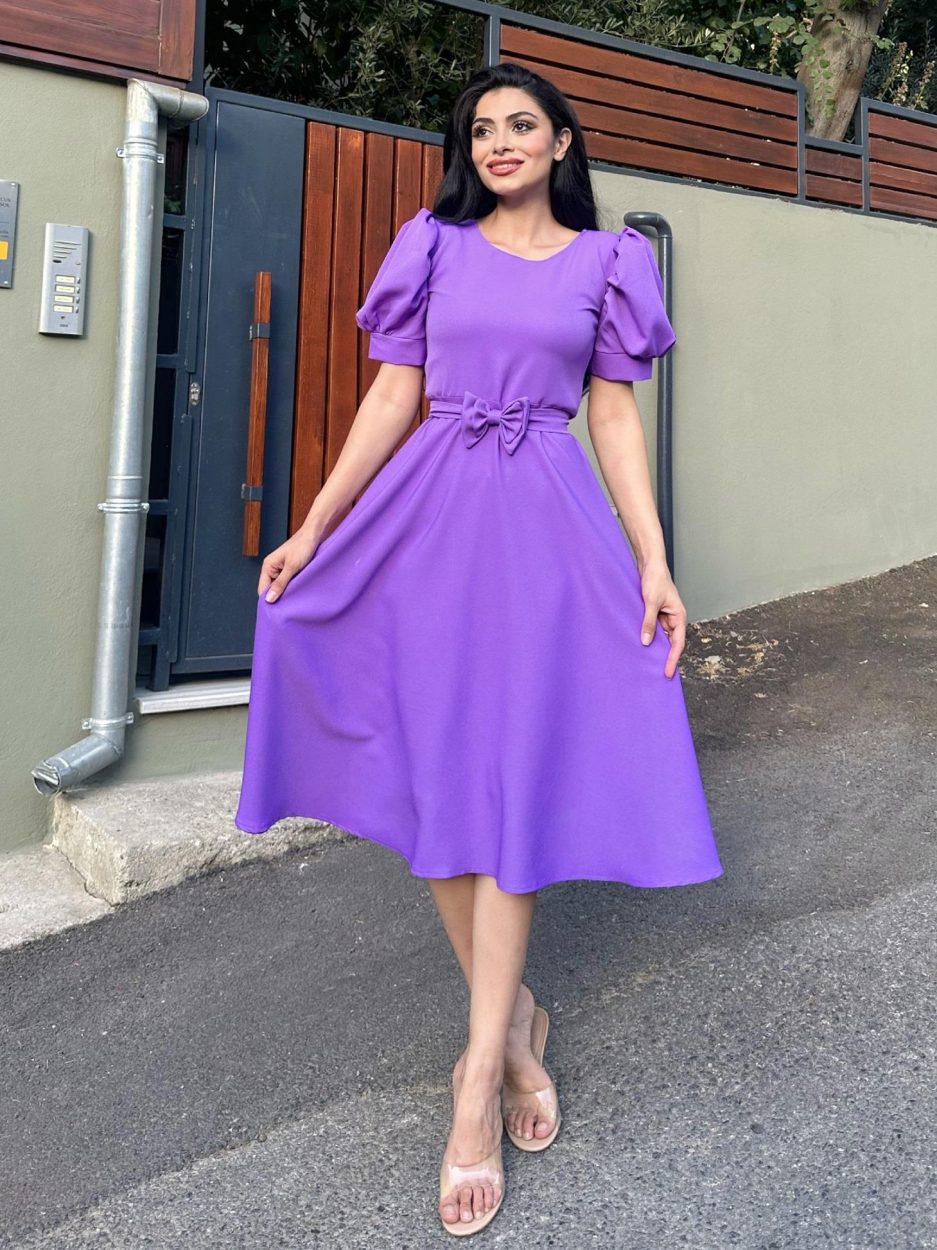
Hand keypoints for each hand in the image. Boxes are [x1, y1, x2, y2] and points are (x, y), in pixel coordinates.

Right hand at [257, 531, 320, 602]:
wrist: (315, 534)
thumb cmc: (302, 547)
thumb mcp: (292, 567)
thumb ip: (280, 584)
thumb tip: (268, 599)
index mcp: (268, 566)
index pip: (262, 589)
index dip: (268, 600)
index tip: (276, 612)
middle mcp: (272, 568)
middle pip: (271, 589)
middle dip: (278, 597)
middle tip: (287, 608)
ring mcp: (282, 569)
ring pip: (280, 586)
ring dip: (287, 592)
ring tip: (294, 600)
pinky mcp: (291, 569)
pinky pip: (288, 582)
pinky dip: (292, 587)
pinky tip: (298, 592)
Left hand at [639, 560, 686, 678]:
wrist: (650, 565)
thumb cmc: (655, 579)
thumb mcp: (651, 602)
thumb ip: (648, 622)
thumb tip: (646, 641)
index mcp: (679, 616)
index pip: (678, 643)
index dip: (672, 659)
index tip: (667, 672)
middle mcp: (674, 619)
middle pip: (672, 643)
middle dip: (666, 658)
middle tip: (659, 675)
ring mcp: (665, 617)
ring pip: (662, 638)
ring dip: (657, 649)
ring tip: (649, 665)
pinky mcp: (656, 614)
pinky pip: (654, 630)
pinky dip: (649, 638)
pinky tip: (642, 647)